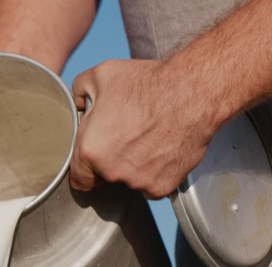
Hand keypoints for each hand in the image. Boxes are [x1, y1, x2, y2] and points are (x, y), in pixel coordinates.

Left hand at [70, 59, 218, 198]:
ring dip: (135, 168)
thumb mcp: (102, 74)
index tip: (96, 161)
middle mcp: (111, 171)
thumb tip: (77, 103)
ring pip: (130, 182)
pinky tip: (163, 150)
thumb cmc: (148, 83)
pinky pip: (153, 185)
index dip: (86, 169)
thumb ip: (79, 90)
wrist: (193, 93)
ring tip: (148, 140)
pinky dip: (157, 173)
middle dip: (111, 163)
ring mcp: (137, 181)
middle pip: (105, 178)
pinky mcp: (162, 186)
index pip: (79, 178)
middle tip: (128, 139)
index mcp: (90, 150)